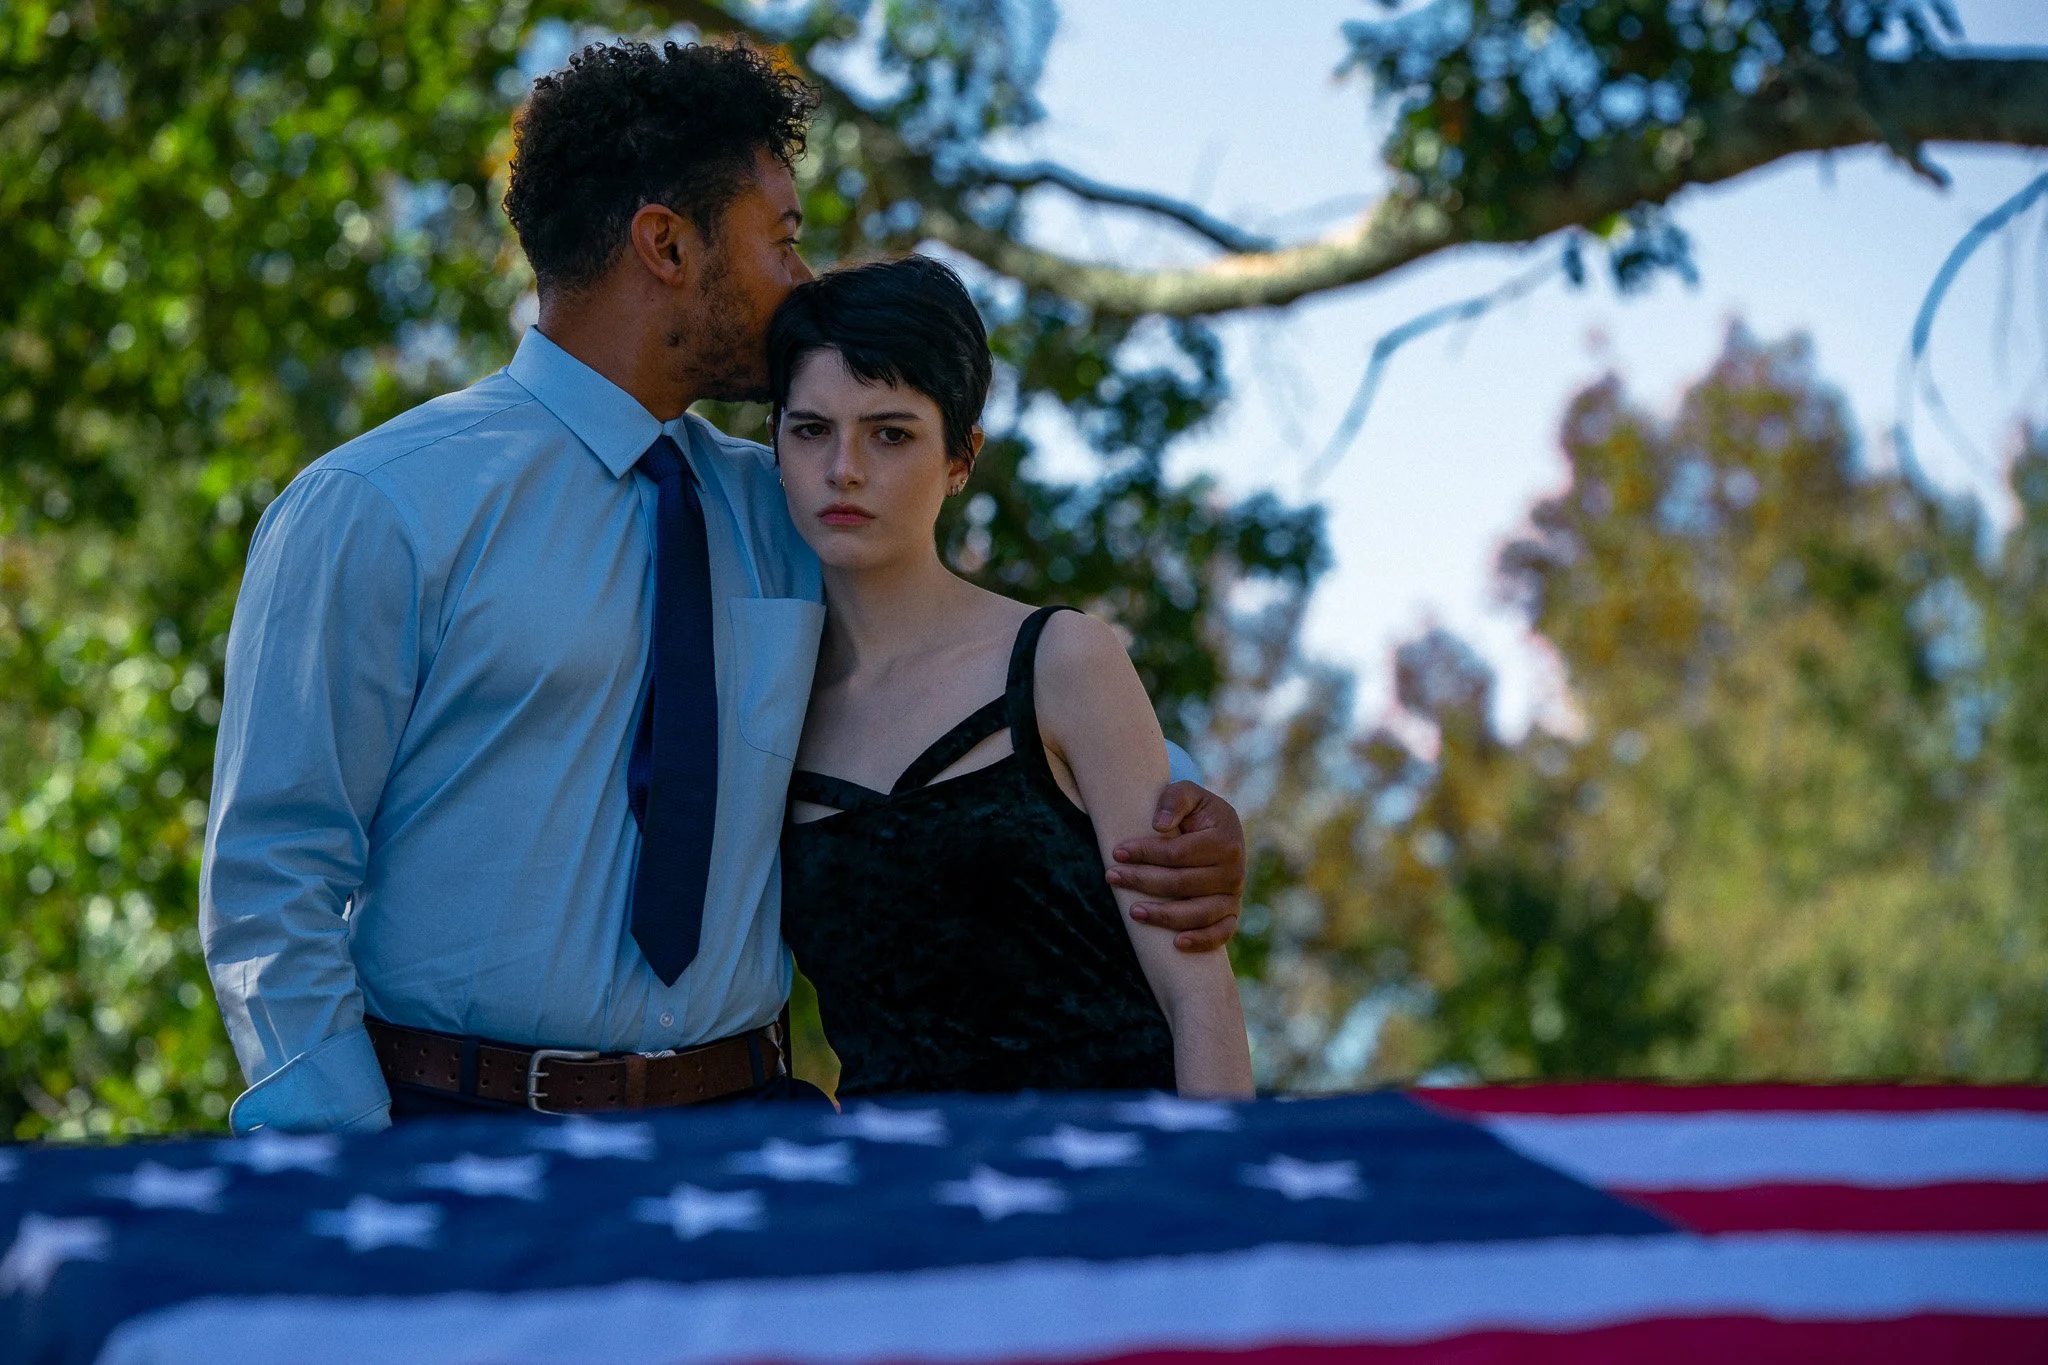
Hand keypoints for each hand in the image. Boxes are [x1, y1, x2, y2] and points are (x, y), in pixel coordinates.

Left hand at [1106, 780, 1244, 952]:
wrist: (1219, 832)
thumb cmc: (1197, 813)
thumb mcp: (1189, 794)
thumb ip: (1175, 799)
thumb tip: (1159, 825)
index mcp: (1225, 840)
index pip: (1177, 853)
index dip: (1145, 853)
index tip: (1117, 852)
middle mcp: (1234, 871)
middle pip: (1182, 884)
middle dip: (1142, 881)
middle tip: (1111, 877)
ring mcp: (1234, 896)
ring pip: (1198, 913)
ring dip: (1164, 916)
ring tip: (1133, 911)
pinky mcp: (1231, 914)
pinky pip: (1221, 934)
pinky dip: (1202, 941)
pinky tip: (1177, 944)